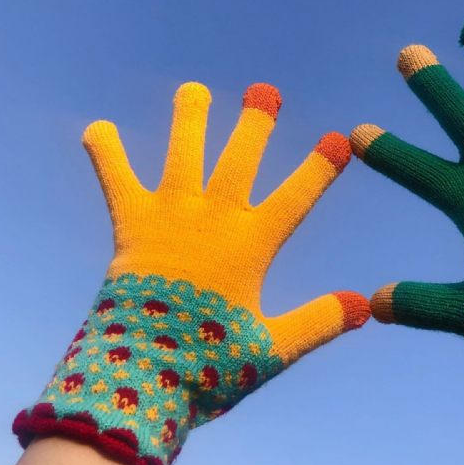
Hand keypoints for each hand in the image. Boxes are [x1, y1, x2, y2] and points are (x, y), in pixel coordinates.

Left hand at [14, 82, 368, 464]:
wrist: (139, 376)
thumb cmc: (208, 366)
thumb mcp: (273, 349)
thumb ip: (319, 321)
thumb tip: (366, 304)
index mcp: (250, 247)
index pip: (295, 198)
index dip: (319, 168)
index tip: (340, 138)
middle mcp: (212, 221)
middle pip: (238, 163)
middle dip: (254, 127)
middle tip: (265, 91)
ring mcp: (171, 219)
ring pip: (183, 158)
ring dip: (190, 123)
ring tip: (193, 89)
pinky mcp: (132, 228)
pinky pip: (118, 183)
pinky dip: (107, 155)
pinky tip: (97, 127)